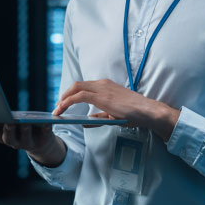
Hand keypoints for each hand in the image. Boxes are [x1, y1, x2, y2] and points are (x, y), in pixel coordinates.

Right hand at [0, 119, 66, 167]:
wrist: (42, 145)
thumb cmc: (17, 131)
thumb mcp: (2, 126)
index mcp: (3, 137)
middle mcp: (15, 142)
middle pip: (8, 138)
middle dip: (7, 130)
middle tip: (6, 121)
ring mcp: (30, 142)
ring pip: (26, 137)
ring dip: (24, 129)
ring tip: (24, 121)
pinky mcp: (45, 138)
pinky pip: (45, 132)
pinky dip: (45, 127)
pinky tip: (44, 121)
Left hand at [52, 79, 180, 141]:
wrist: (147, 111)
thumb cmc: (134, 113)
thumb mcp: (113, 114)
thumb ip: (100, 116)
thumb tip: (87, 121)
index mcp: (106, 86)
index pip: (84, 86)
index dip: (71, 94)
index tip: (63, 103)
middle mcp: (102, 84)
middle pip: (77, 85)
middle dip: (64, 95)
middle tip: (57, 107)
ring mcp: (102, 88)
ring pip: (76, 88)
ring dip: (63, 99)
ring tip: (57, 110)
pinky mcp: (101, 96)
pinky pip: (79, 96)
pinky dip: (67, 102)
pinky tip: (62, 109)